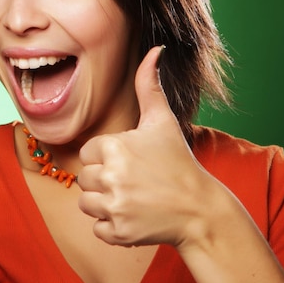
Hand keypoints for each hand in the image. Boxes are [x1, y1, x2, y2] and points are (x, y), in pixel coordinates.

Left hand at [77, 46, 220, 249]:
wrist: (199, 209)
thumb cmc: (177, 161)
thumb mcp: (162, 121)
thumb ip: (149, 85)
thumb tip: (155, 49)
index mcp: (114, 147)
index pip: (88, 153)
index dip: (108, 157)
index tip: (132, 162)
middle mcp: (111, 177)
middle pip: (84, 178)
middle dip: (105, 180)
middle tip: (135, 182)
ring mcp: (114, 207)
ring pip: (86, 203)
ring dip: (104, 203)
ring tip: (133, 198)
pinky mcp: (118, 233)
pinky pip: (97, 228)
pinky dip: (112, 226)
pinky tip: (135, 216)